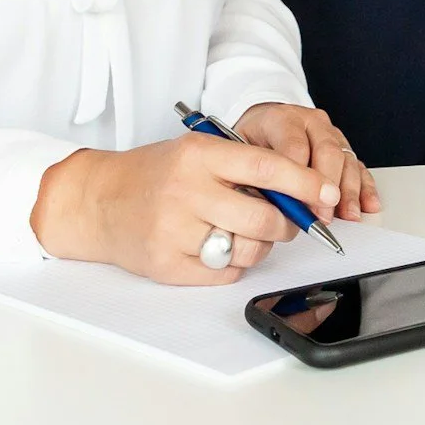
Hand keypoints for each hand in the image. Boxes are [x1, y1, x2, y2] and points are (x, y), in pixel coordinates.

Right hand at [29, 134, 339, 285]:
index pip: (265, 168)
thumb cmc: (156, 174)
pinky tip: (215, 246)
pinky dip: (231, 263)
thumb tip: (301, 193)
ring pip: (248, 249)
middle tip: (285, 220)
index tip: (327, 192)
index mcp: (198, 155)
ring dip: (259, 245)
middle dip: (286, 223)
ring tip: (242, 231)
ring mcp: (174, 231)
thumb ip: (243, 168)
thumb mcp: (197, 152)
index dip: (304, 182)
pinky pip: (225, 272)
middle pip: (264, 219)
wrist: (98, 200)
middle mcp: (186, 192)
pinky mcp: (167, 265)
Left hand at [237, 102, 380, 219]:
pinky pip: (358, 165)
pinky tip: (368, 204)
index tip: (300, 205)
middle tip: (323, 214)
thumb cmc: (250, 142)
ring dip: (349, 190)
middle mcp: (309, 122)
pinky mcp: (342, 145)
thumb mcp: (241, 152)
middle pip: (327, 151)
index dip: (299, 178)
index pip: (295, 146)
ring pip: (346, 158)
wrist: (261, 124)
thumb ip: (254, 175)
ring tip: (348, 215)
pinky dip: (365, 187)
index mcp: (281, 118)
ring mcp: (329, 132)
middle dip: (327, 186)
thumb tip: (270, 208)